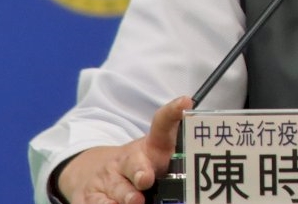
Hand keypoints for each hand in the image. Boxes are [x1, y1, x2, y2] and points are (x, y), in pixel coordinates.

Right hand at [57, 96, 192, 203]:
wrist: (95, 174)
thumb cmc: (140, 169)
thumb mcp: (158, 159)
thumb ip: (178, 160)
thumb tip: (206, 166)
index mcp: (150, 148)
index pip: (162, 124)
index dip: (173, 112)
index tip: (185, 103)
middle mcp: (127, 161)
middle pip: (134, 162)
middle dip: (140, 170)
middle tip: (146, 178)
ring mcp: (107, 178)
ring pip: (115, 187)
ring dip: (124, 195)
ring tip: (135, 200)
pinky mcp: (90, 196)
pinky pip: (97, 203)